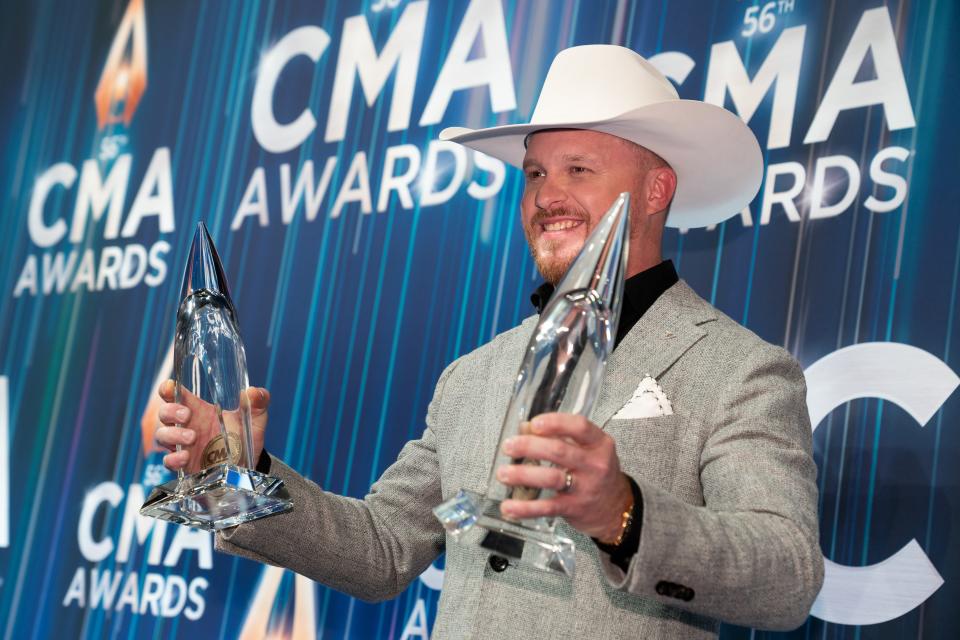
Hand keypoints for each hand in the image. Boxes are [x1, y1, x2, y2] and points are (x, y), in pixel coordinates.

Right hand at [154, 379, 269, 472]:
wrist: (247, 466)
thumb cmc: (246, 437)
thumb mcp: (255, 418)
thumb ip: (258, 401)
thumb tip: (253, 391)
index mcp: (199, 409)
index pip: (175, 394)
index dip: (168, 388)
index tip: (171, 387)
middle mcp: (187, 425)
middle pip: (164, 413)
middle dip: (170, 411)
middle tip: (187, 415)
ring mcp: (183, 445)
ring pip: (162, 435)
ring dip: (173, 435)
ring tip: (192, 437)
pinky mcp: (184, 464)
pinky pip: (168, 460)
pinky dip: (173, 458)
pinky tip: (185, 457)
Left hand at [496, 413, 632, 541]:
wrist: (616, 508)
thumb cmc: (596, 472)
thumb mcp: (586, 449)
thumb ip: (558, 436)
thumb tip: (524, 428)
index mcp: (599, 443)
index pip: (579, 427)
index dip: (555, 423)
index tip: (534, 423)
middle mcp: (595, 464)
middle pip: (559, 451)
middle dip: (529, 447)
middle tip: (508, 446)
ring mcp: (586, 487)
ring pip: (551, 478)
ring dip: (523, 475)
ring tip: (503, 474)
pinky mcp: (575, 508)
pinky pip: (548, 507)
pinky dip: (526, 508)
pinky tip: (509, 507)